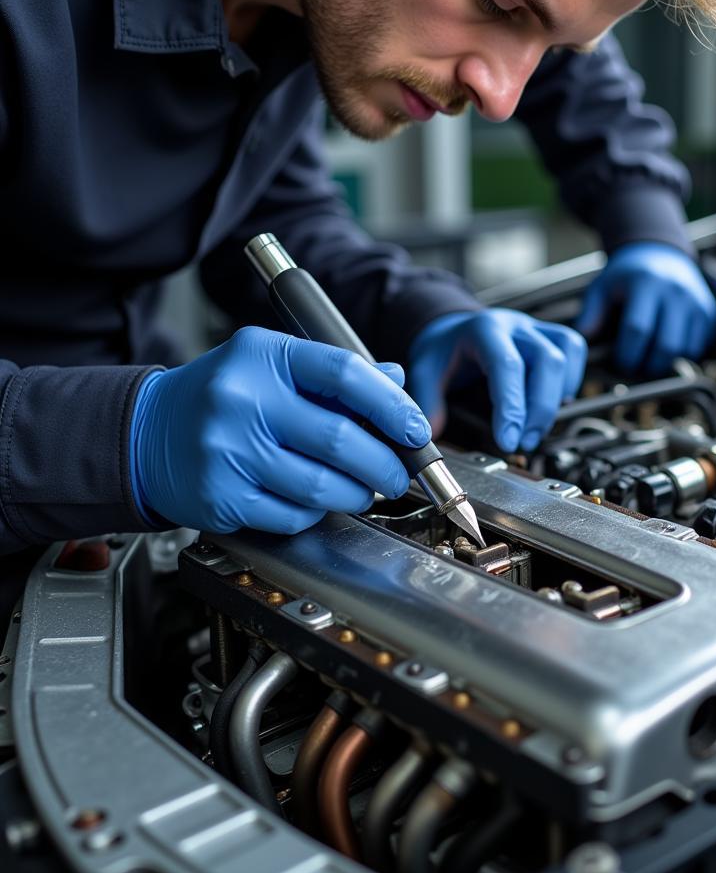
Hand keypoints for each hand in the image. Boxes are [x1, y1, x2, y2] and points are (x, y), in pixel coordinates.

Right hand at [130, 326, 431, 533]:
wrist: (144, 433)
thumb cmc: (222, 396)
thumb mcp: (273, 365)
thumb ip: (335, 373)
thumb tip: (396, 383)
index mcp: (263, 356)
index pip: (345, 374)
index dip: (392, 406)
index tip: (415, 430)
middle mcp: (242, 401)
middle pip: (342, 439)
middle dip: (385, 464)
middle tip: (398, 474)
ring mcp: (228, 452)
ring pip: (322, 487)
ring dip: (357, 494)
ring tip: (363, 489)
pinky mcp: (220, 498)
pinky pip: (292, 516)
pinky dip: (316, 514)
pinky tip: (315, 501)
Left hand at [408, 309, 586, 452]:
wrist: (453, 329)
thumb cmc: (443, 350)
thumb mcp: (424, 371)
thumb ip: (428, 403)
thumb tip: (432, 434)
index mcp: (484, 330)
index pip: (507, 365)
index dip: (512, 406)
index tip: (508, 440)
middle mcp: (515, 326)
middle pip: (547, 360)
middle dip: (539, 409)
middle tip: (524, 442)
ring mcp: (535, 329)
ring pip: (567, 353)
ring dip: (556, 397)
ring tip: (536, 428)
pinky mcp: (549, 336)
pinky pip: (573, 350)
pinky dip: (569, 380)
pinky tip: (551, 402)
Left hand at [576, 242, 715, 374]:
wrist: (661, 254)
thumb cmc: (626, 277)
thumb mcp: (602, 287)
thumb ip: (592, 313)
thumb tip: (584, 339)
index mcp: (646, 284)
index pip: (638, 329)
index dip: (627, 354)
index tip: (619, 363)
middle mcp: (676, 292)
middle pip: (665, 346)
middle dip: (647, 366)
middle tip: (635, 367)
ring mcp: (697, 303)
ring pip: (684, 350)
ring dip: (665, 363)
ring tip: (648, 358)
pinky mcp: (709, 314)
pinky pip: (698, 347)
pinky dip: (681, 356)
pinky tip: (666, 347)